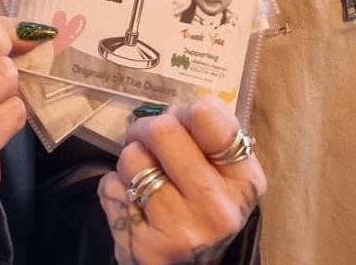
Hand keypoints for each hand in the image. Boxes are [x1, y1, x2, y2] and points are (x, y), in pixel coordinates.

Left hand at [98, 97, 265, 264]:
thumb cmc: (203, 208)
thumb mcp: (224, 174)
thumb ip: (206, 137)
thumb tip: (170, 108)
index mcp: (244, 180)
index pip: (207, 116)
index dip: (185, 111)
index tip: (180, 122)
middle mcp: (218, 208)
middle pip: (162, 130)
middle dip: (144, 129)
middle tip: (145, 139)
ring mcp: (181, 230)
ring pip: (132, 159)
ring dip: (130, 162)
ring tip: (143, 178)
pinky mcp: (145, 247)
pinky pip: (110, 188)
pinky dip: (115, 189)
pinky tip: (133, 204)